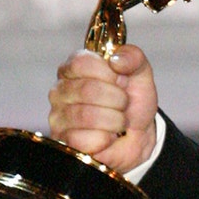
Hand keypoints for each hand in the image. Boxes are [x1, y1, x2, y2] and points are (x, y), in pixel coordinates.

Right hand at [48, 44, 158, 173]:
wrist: (139, 135)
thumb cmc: (133, 102)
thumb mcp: (140, 74)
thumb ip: (133, 58)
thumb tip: (116, 59)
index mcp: (75, 68)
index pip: (81, 63)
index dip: (109, 73)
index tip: (121, 81)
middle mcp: (60, 90)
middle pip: (87, 90)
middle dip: (118, 99)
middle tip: (124, 104)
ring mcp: (58, 116)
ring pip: (88, 116)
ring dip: (115, 120)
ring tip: (118, 120)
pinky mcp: (62, 141)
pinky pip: (86, 139)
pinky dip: (106, 139)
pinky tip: (107, 136)